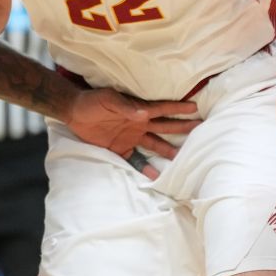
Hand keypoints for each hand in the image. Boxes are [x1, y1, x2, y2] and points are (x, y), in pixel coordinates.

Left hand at [65, 89, 200, 178]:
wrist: (73, 112)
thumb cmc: (93, 101)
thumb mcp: (108, 100)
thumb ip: (126, 107)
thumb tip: (144, 113)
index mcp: (138, 110)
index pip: (162, 110)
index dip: (178, 109)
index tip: (196, 108)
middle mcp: (139, 124)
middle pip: (165, 127)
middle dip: (182, 128)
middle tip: (201, 130)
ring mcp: (131, 137)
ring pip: (155, 144)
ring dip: (168, 150)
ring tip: (185, 158)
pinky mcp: (120, 148)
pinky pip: (136, 160)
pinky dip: (145, 168)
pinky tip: (156, 176)